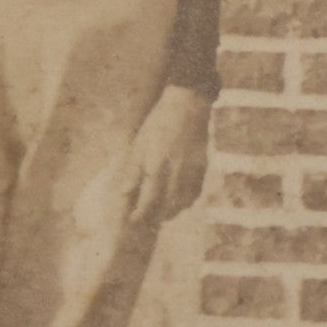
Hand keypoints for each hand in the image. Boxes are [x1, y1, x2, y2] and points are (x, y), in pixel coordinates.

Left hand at [123, 85, 211, 224]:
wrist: (187, 106)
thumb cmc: (158, 124)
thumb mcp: (139, 144)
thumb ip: (132, 171)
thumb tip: (123, 194)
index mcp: (156, 166)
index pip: (148, 201)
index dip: (140, 215)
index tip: (133, 220)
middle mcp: (175, 173)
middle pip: (167, 207)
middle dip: (155, 216)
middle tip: (146, 218)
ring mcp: (191, 172)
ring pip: (183, 204)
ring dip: (171, 212)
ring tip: (161, 212)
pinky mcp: (202, 168)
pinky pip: (195, 194)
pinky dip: (186, 202)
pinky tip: (178, 200)